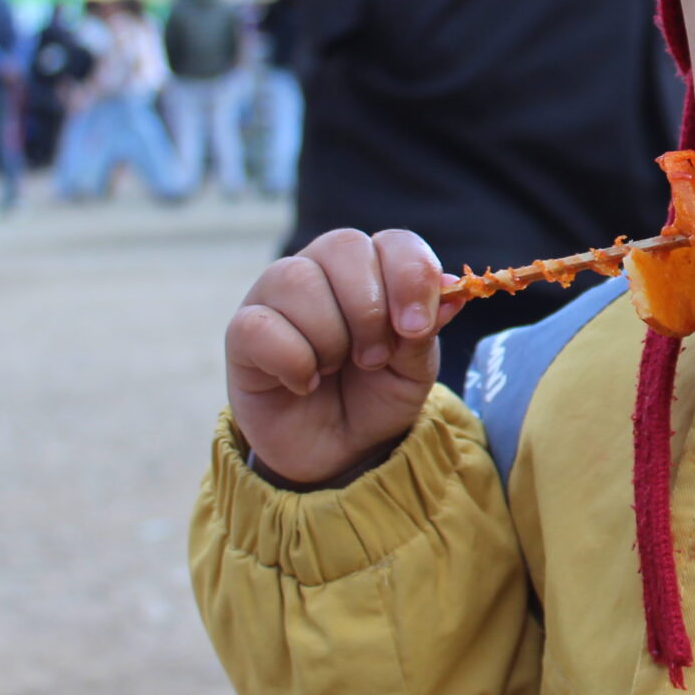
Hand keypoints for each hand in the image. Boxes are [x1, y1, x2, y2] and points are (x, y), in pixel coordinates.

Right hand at [224, 228, 463, 486]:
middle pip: (344, 247)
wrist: (335, 453)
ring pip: (299, 280)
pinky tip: (303, 383)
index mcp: (372, 269)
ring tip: (336, 369)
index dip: (411, 277)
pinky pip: (261, 325)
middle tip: (374, 358)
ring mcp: (275, 295)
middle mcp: (321, 269)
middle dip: (369, 309)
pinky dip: (293, 361)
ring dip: (331, 337)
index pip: (394, 241)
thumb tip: (452, 286)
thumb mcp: (413, 370)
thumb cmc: (375, 397)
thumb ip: (426, 328)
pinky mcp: (241, 331)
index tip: (416, 328)